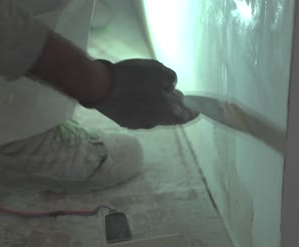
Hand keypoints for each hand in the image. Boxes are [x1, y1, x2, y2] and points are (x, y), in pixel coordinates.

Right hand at [81, 59, 198, 128]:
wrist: (101, 86)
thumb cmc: (132, 77)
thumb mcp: (157, 70)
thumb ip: (170, 79)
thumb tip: (171, 87)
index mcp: (165, 112)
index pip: (184, 116)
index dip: (191, 112)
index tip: (196, 110)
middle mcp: (153, 122)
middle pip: (169, 117)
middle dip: (174, 107)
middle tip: (175, 97)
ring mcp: (138, 124)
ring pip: (154, 117)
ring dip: (158, 108)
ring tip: (156, 95)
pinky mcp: (125, 122)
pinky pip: (141, 116)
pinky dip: (145, 108)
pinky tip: (140, 98)